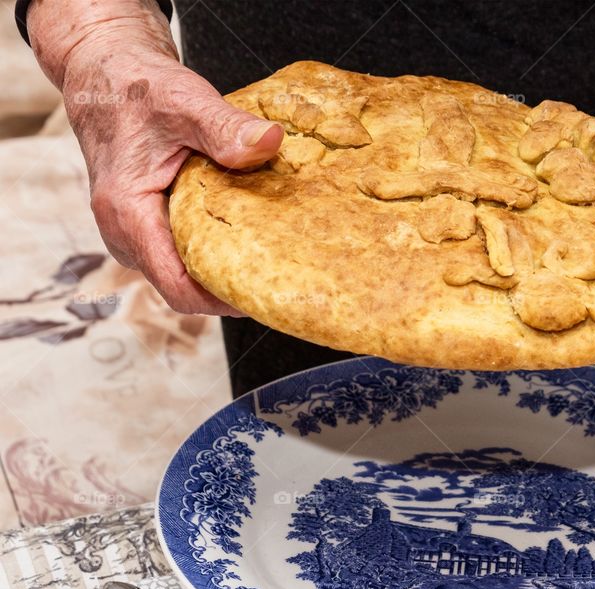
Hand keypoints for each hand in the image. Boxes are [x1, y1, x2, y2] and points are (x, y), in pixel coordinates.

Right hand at [26, 0, 282, 314]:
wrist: (105, 74)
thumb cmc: (137, 88)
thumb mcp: (185, 101)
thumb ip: (226, 127)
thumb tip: (269, 143)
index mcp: (128, 213)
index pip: (178, 286)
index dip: (223, 300)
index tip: (266, 294)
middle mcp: (124, 233)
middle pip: (182, 288)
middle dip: (229, 288)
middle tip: (280, 279)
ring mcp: (133, 233)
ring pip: (181, 273)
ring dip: (221, 270)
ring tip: (268, 261)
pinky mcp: (145, 226)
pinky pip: (180, 254)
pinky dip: (212, 251)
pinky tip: (245, 238)